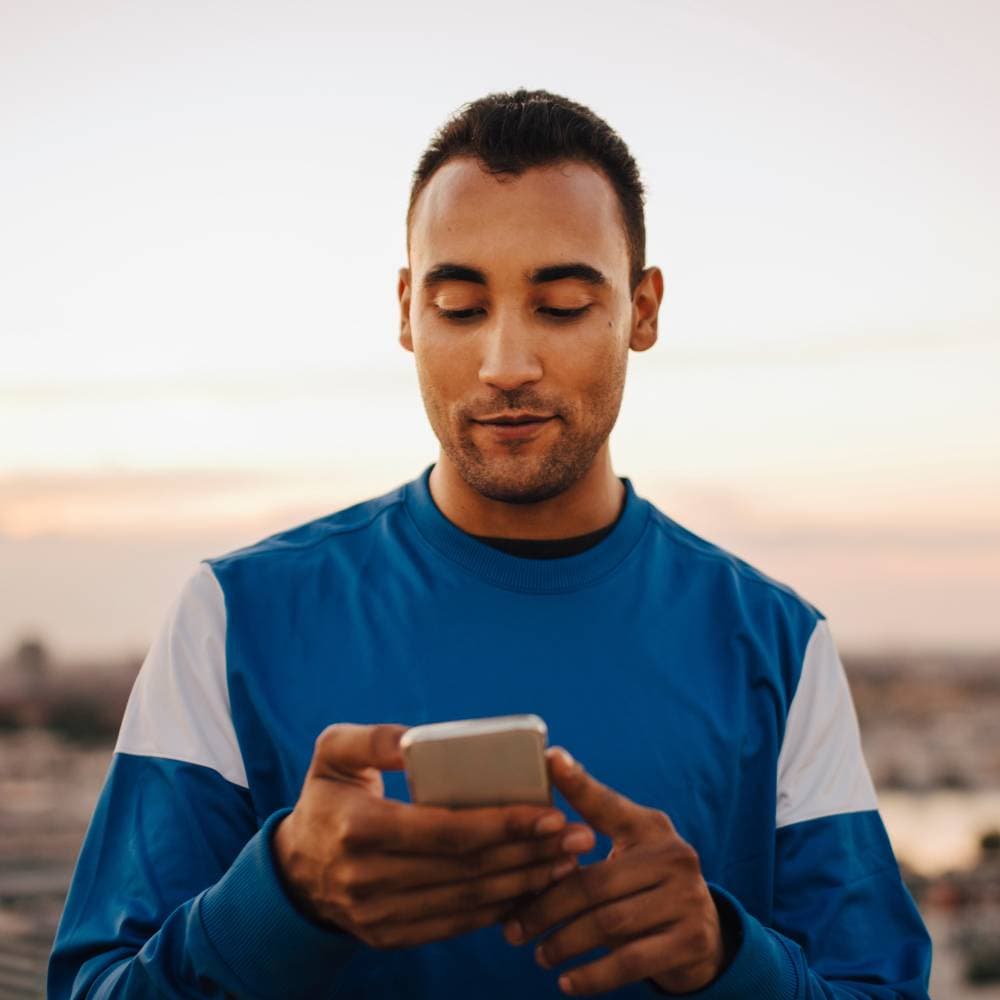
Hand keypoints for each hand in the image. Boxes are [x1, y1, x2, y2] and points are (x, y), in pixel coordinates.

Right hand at [272, 723, 595, 948]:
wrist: (294, 869)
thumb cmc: (326, 797)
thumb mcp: (333, 751)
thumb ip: (374, 739)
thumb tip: (421, 741)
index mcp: (360, 828)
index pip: (447, 831)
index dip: (504, 824)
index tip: (551, 812)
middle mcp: (368, 880)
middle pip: (467, 870)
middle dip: (530, 853)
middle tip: (576, 837)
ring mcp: (378, 915)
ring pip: (468, 902)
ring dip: (524, 883)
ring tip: (566, 861)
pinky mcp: (389, 936)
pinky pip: (454, 925)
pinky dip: (498, 910)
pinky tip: (530, 889)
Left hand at [502, 748, 724, 994]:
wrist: (704, 935)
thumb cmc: (645, 886)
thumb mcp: (626, 853)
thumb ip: (586, 835)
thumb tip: (530, 818)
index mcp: (649, 827)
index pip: (606, 804)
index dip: (578, 782)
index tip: (550, 758)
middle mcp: (673, 855)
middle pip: (594, 883)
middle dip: (547, 908)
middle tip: (514, 930)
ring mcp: (686, 897)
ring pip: (609, 924)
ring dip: (565, 943)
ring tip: (538, 954)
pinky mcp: (691, 939)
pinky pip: (631, 960)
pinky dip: (594, 975)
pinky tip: (566, 982)